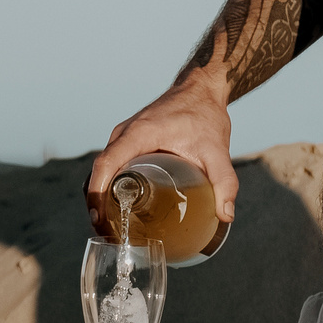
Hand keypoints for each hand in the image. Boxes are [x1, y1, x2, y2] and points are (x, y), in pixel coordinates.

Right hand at [87, 72, 238, 220]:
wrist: (201, 88)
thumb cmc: (206, 114)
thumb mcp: (218, 150)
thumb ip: (224, 182)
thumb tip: (226, 216)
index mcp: (138, 134)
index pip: (106, 164)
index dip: (97, 193)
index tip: (99, 218)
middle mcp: (124, 134)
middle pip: (98, 172)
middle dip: (96, 204)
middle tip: (108, 234)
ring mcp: (123, 136)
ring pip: (101, 169)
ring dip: (99, 196)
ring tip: (112, 227)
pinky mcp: (127, 140)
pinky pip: (110, 164)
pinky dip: (107, 186)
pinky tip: (118, 206)